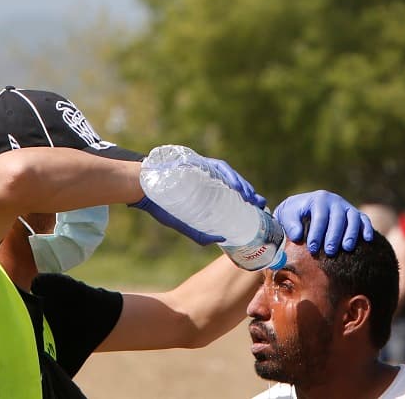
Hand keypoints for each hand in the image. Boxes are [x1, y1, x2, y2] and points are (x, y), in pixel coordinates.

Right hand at [132, 145, 266, 244]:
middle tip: (261, 206)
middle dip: (250, 196)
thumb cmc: (161, 204)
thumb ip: (200, 233)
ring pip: (231, 177)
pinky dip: (230, 177)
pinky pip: (220, 168)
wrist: (143, 187)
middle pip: (236, 186)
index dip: (247, 203)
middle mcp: (210, 179)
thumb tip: (221, 241)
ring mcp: (206, 170)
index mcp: (208, 192)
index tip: (259, 212)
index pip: (233, 197)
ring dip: (244, 187)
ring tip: (253, 198)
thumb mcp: (184, 222)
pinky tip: (238, 187)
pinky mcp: (201, 162)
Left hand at [273, 190, 373, 255]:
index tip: (313, 248)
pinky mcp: (354, 214)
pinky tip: (367, 239)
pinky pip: (364, 219)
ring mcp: (346, 206)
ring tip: (347, 248)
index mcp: (318, 199)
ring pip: (353, 217)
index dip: (317, 233)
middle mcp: (334, 200)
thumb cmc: (294, 214)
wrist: (302, 207)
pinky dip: (367, 228)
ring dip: (351, 233)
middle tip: (330, 252)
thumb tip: (297, 235)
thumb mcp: (287, 215)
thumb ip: (290, 223)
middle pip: (338, 217)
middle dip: (334, 236)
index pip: (320, 216)